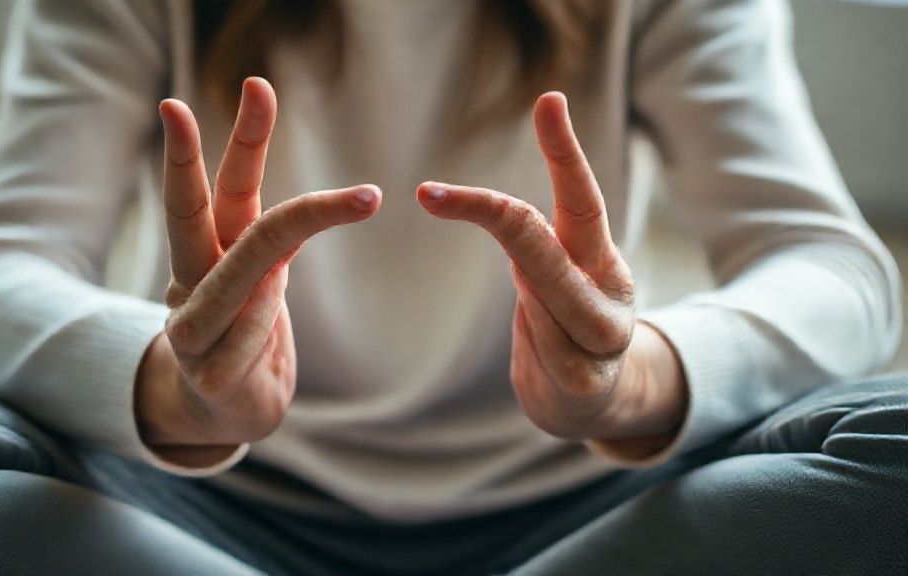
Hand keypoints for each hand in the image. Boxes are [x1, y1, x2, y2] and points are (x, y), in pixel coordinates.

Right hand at [136, 78, 380, 459]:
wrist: (222, 411)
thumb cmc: (245, 337)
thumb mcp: (263, 283)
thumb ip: (274, 244)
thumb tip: (315, 208)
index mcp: (215, 253)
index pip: (228, 188)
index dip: (245, 139)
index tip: (259, 84)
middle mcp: (193, 280)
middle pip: (190, 212)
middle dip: (189, 157)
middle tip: (187, 103)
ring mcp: (190, 324)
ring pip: (238, 271)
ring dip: (285, 253)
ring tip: (354, 210)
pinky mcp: (205, 370)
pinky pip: (247, 334)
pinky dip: (262, 330)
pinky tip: (261, 350)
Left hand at [418, 92, 686, 449]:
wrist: (596, 406)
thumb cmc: (564, 327)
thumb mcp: (552, 280)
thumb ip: (535, 250)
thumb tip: (499, 215)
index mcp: (598, 258)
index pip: (583, 198)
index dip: (565, 152)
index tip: (548, 101)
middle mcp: (608, 291)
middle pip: (549, 246)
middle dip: (491, 214)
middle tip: (429, 192)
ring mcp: (602, 338)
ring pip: (542, 297)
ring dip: (514, 292)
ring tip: (502, 302)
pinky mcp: (587, 382)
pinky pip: (543, 353)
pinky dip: (530, 345)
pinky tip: (537, 355)